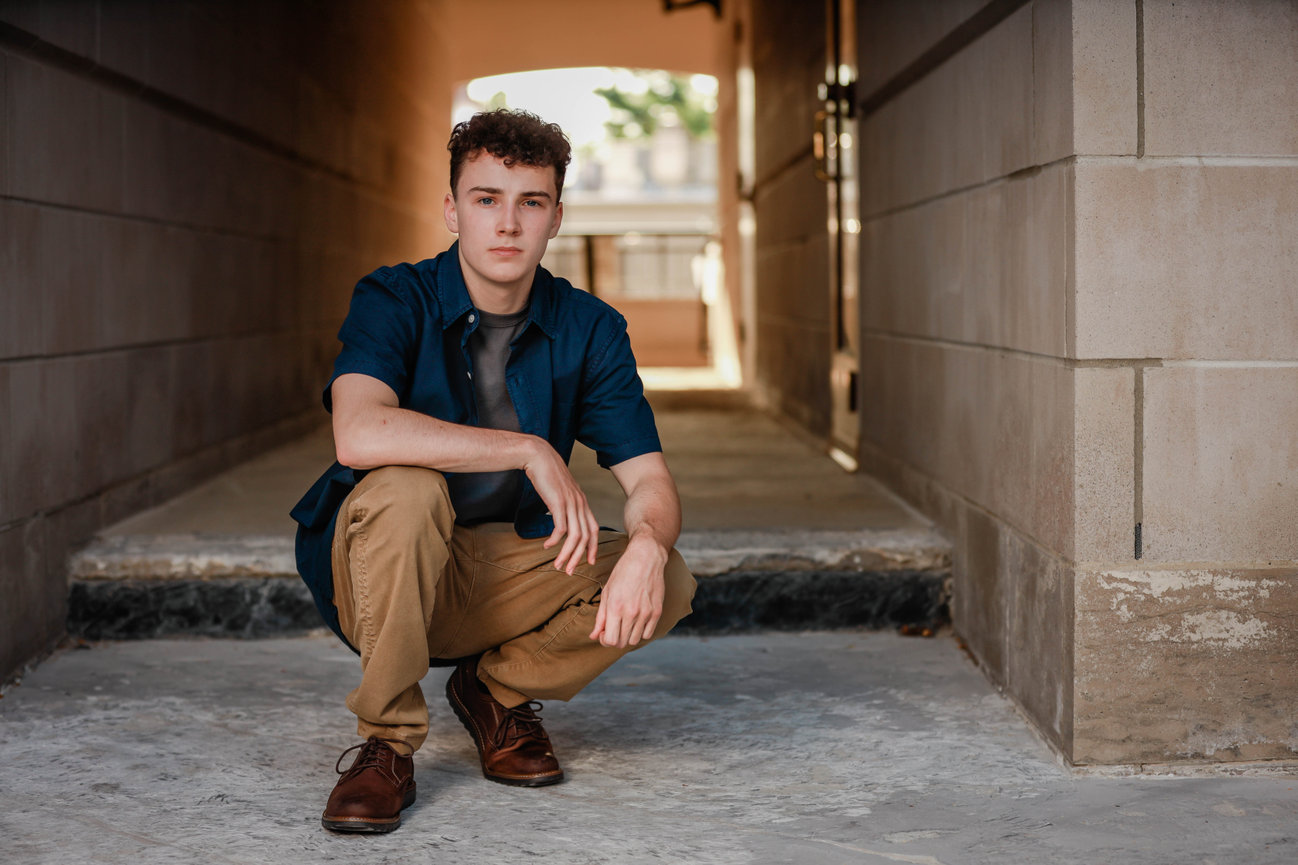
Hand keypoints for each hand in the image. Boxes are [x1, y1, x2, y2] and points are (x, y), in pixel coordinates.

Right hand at [522, 438, 599, 573]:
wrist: (539, 456)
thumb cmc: (547, 474)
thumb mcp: (560, 491)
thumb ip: (564, 504)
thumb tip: (560, 518)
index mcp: (582, 502)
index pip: (593, 529)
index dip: (593, 547)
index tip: (589, 561)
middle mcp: (580, 504)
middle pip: (585, 537)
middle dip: (578, 557)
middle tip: (569, 571)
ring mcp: (571, 503)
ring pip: (574, 537)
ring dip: (566, 554)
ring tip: (558, 565)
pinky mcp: (558, 502)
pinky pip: (560, 528)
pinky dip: (554, 541)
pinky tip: (547, 546)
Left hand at [589, 536, 666, 647]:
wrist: (646, 558)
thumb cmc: (623, 573)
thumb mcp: (607, 592)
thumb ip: (600, 617)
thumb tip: (594, 636)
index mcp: (615, 608)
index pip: (610, 640)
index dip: (604, 640)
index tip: (604, 632)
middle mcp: (631, 613)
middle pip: (621, 642)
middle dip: (615, 639)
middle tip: (613, 628)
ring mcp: (646, 613)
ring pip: (635, 640)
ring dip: (628, 636)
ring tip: (625, 624)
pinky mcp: (657, 612)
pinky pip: (648, 634)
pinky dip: (641, 632)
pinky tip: (637, 621)